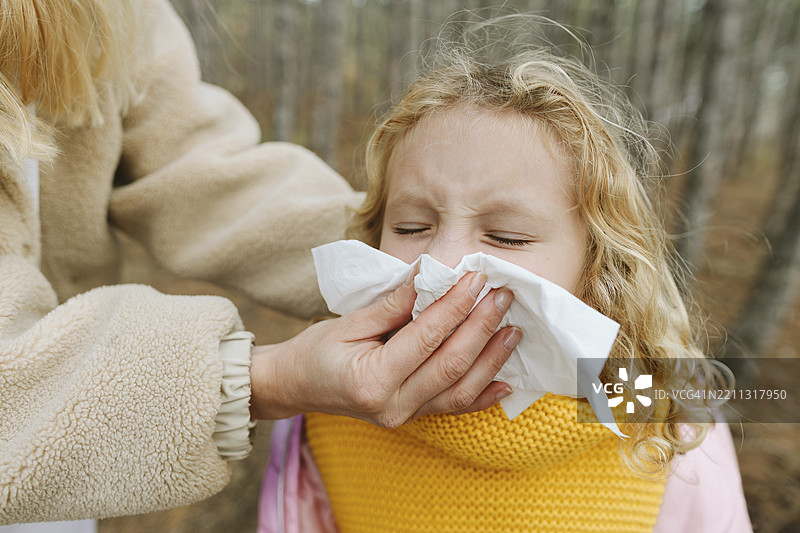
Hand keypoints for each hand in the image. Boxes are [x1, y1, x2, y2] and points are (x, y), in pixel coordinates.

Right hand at [249, 271, 520, 427]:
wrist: (297, 386)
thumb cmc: (317, 350)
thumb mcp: (350, 321)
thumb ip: (394, 303)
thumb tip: (431, 274)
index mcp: (372, 379)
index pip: (426, 336)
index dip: (455, 305)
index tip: (476, 277)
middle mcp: (392, 405)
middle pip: (450, 365)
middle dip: (481, 327)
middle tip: (502, 296)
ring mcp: (404, 417)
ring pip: (460, 391)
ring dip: (492, 359)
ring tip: (513, 329)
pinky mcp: (412, 418)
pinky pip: (454, 408)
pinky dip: (483, 394)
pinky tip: (507, 379)